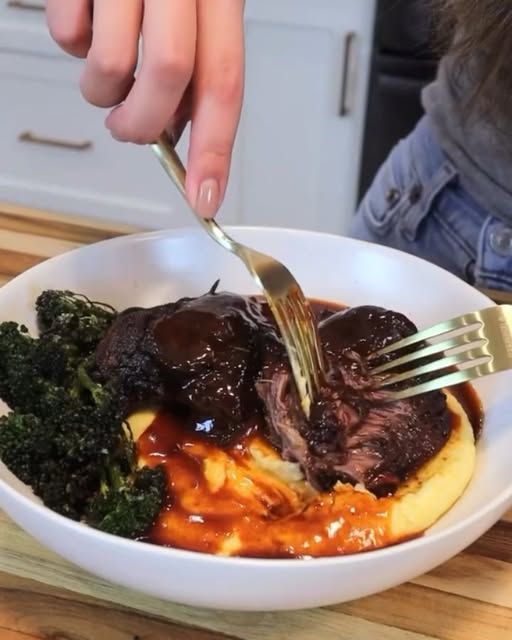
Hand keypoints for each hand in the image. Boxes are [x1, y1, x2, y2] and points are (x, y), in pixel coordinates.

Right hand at [46, 0, 244, 217]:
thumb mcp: (196, 4)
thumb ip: (194, 64)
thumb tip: (179, 130)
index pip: (225, 82)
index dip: (216, 149)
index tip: (205, 196)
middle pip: (170, 76)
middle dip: (145, 124)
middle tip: (132, 130)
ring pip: (112, 63)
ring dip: (103, 92)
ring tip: (105, 74)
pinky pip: (67, 32)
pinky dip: (72, 45)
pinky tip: (85, 22)